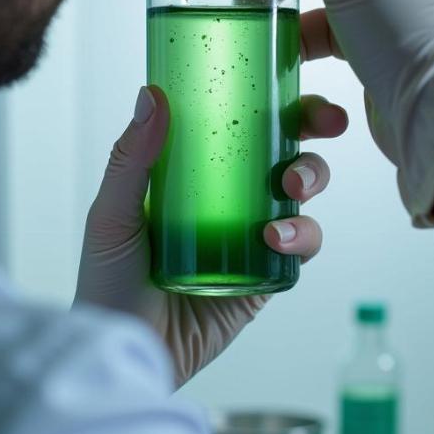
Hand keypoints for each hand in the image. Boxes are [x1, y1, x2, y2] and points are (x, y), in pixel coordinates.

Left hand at [74, 85, 346, 387]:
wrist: (128, 354)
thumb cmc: (108, 285)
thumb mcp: (112, 216)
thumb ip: (130, 160)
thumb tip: (152, 94)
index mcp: (192, 175)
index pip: (237, 124)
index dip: (268, 100)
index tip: (290, 79)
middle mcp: (226, 199)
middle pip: (283, 150)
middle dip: (313, 130)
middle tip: (326, 123)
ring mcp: (249, 236)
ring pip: (301, 194)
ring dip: (311, 177)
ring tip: (292, 189)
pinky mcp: (266, 275)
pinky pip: (300, 247)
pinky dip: (302, 235)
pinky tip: (277, 238)